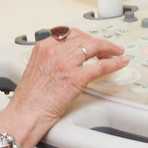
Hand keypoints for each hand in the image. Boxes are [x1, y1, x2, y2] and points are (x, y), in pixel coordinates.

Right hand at [10, 28, 125, 125]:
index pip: (70, 34)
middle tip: (108, 48)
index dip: (85, 37)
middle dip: (99, 42)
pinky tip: (121, 62)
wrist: (26, 113)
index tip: (91, 41)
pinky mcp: (76, 78)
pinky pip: (101, 66)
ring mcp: (66, 64)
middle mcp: (55, 52)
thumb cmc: (29, 98)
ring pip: (95, 47)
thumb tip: (65, 59)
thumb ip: (50, 59)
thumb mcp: (35, 68)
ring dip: (110, 48)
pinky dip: (114, 63)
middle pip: (84, 38)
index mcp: (44, 47)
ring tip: (117, 52)